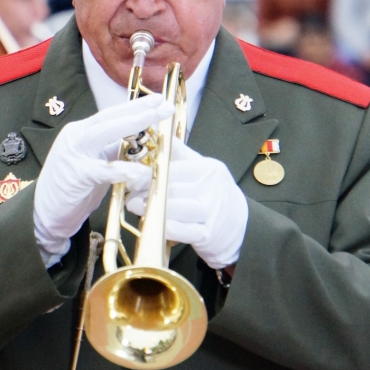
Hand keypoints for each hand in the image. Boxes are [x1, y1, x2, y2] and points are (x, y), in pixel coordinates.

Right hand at [33, 95, 171, 263]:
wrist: (44, 213)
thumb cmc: (71, 189)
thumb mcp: (94, 163)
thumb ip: (111, 150)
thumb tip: (138, 141)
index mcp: (81, 132)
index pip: (112, 115)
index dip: (136, 106)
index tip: (159, 101)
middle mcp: (76, 137)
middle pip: (110, 117)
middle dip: (139, 109)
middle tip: (164, 104)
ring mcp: (74, 153)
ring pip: (104, 133)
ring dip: (131, 125)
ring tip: (153, 120)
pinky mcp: (76, 175)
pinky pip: (102, 169)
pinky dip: (122, 169)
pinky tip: (140, 170)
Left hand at [126, 140, 247, 268]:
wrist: (241, 225)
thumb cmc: (214, 194)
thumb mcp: (202, 169)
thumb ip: (180, 154)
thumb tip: (161, 134)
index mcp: (209, 169)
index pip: (173, 169)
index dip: (148, 174)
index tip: (131, 176)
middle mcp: (212, 189)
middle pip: (170, 188)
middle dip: (144, 191)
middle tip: (128, 193)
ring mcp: (211, 213)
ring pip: (173, 208)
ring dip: (149, 208)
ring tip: (133, 206)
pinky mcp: (207, 235)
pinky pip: (180, 230)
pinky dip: (162, 226)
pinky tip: (150, 223)